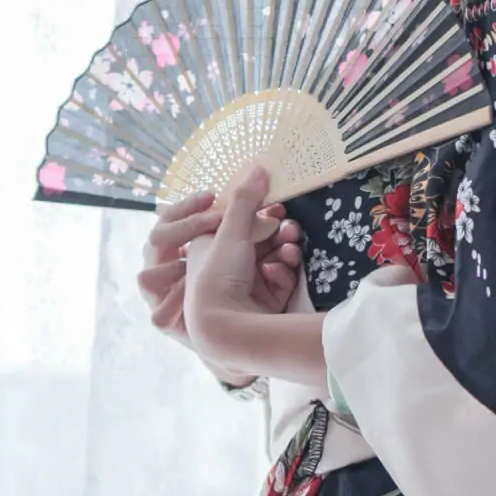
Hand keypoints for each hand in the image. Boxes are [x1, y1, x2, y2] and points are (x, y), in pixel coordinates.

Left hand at [137, 173, 301, 356]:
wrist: (227, 330)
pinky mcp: (264, 304)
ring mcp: (245, 287)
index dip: (252, 213)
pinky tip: (282, 267)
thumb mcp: (229, 231)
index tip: (270, 205)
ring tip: (290, 244)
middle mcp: (223, 268)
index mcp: (205, 250)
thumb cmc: (216, 277)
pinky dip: (281, 271)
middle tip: (288, 223)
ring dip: (282, 248)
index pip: (232, 224)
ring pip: (270, 258)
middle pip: (255, 241)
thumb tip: (258, 166)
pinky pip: (277, 280)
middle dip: (273, 230)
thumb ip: (245, 199)